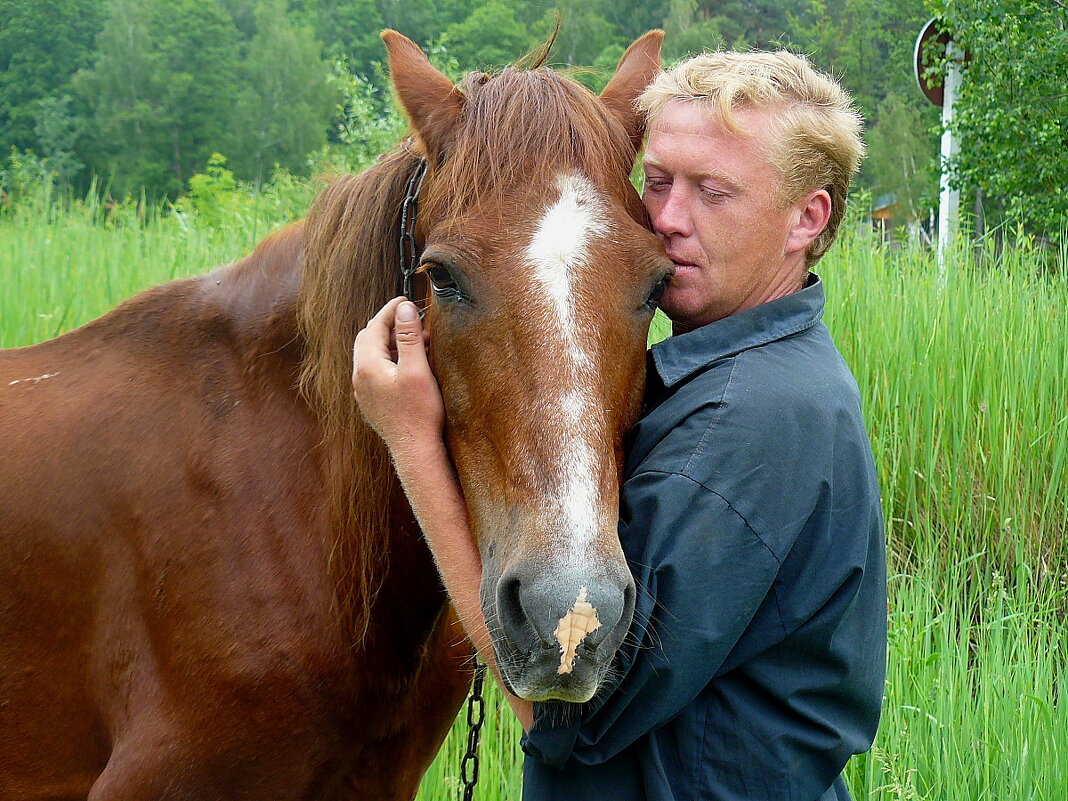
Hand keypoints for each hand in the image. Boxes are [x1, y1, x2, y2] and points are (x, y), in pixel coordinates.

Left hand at [352, 298, 444, 452]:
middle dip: (388, 325)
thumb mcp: (417, 370)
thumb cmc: (418, 412)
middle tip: (410, 318)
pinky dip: (389, 359)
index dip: (390, 310)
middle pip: (368, 338)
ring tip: (416, 341)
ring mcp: (363, 391)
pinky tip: (408, 364)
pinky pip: (375, 371)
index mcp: (367, 365)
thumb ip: (409, 337)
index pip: (375, 326)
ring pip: (371, 355)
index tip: (405, 300)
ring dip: (390, 343)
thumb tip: (404, 308)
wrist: (414, 450)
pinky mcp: (371, 401)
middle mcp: (359, 377)